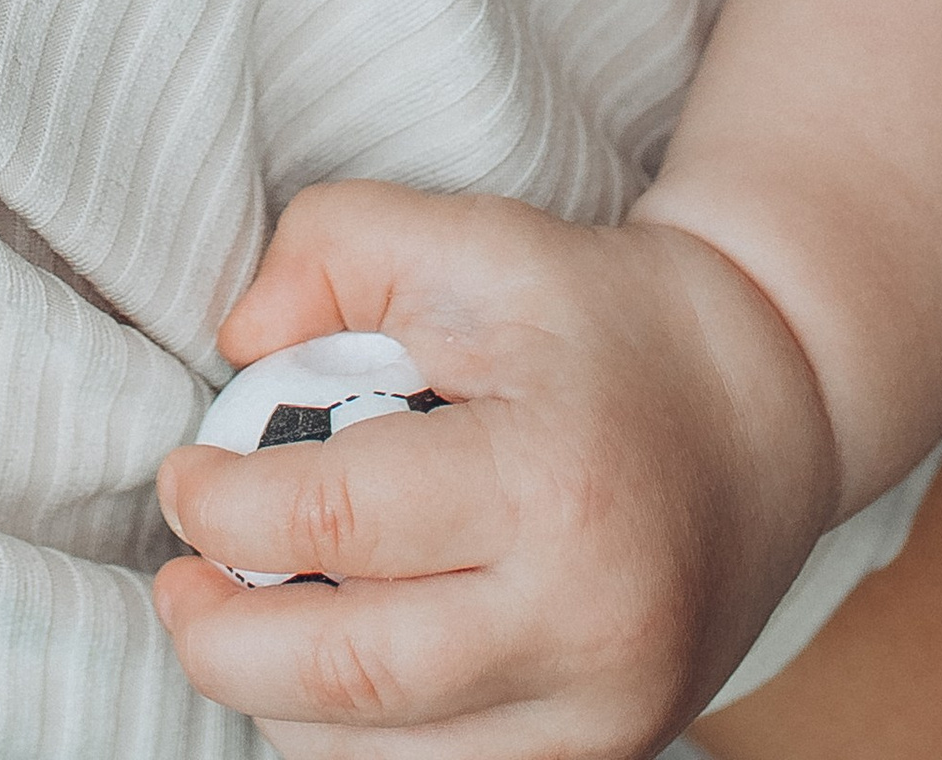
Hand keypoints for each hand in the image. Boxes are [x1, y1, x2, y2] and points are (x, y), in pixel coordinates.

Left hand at [155, 184, 838, 754]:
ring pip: (382, 759)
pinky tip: (325, 665)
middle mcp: (585, 622)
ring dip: (277, 699)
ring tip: (247, 615)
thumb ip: (328, 252)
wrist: (761, 411)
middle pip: (348, 677)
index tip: (186, 476)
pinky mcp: (608, 757)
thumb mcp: (465, 233)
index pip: (335, 522)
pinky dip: (355, 739)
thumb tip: (238, 346)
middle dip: (221, 637)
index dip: (222, 506)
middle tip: (180, 581)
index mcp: (549, 481)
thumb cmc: (595, 319)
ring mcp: (605, 713)